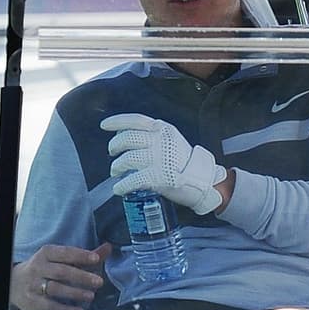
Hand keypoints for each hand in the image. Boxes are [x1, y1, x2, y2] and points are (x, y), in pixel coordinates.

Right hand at [13, 242, 109, 309]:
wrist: (14, 284)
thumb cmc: (44, 269)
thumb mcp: (59, 259)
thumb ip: (84, 256)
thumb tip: (108, 248)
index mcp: (46, 254)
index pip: (64, 253)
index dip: (80, 255)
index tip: (96, 259)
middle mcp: (38, 268)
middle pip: (61, 271)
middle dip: (81, 276)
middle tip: (99, 282)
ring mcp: (34, 285)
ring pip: (55, 288)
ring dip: (74, 293)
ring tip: (91, 296)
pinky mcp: (32, 301)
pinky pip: (50, 305)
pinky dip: (66, 308)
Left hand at [101, 113, 227, 214]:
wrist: (204, 181)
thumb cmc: (185, 162)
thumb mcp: (172, 140)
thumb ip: (154, 137)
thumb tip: (127, 139)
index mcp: (163, 130)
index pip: (135, 120)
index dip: (116, 122)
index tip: (104, 126)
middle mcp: (159, 141)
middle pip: (126, 140)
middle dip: (114, 147)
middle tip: (113, 154)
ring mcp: (158, 159)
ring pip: (126, 160)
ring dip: (117, 167)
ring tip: (116, 172)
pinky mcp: (158, 177)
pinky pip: (132, 180)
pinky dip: (122, 186)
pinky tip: (119, 189)